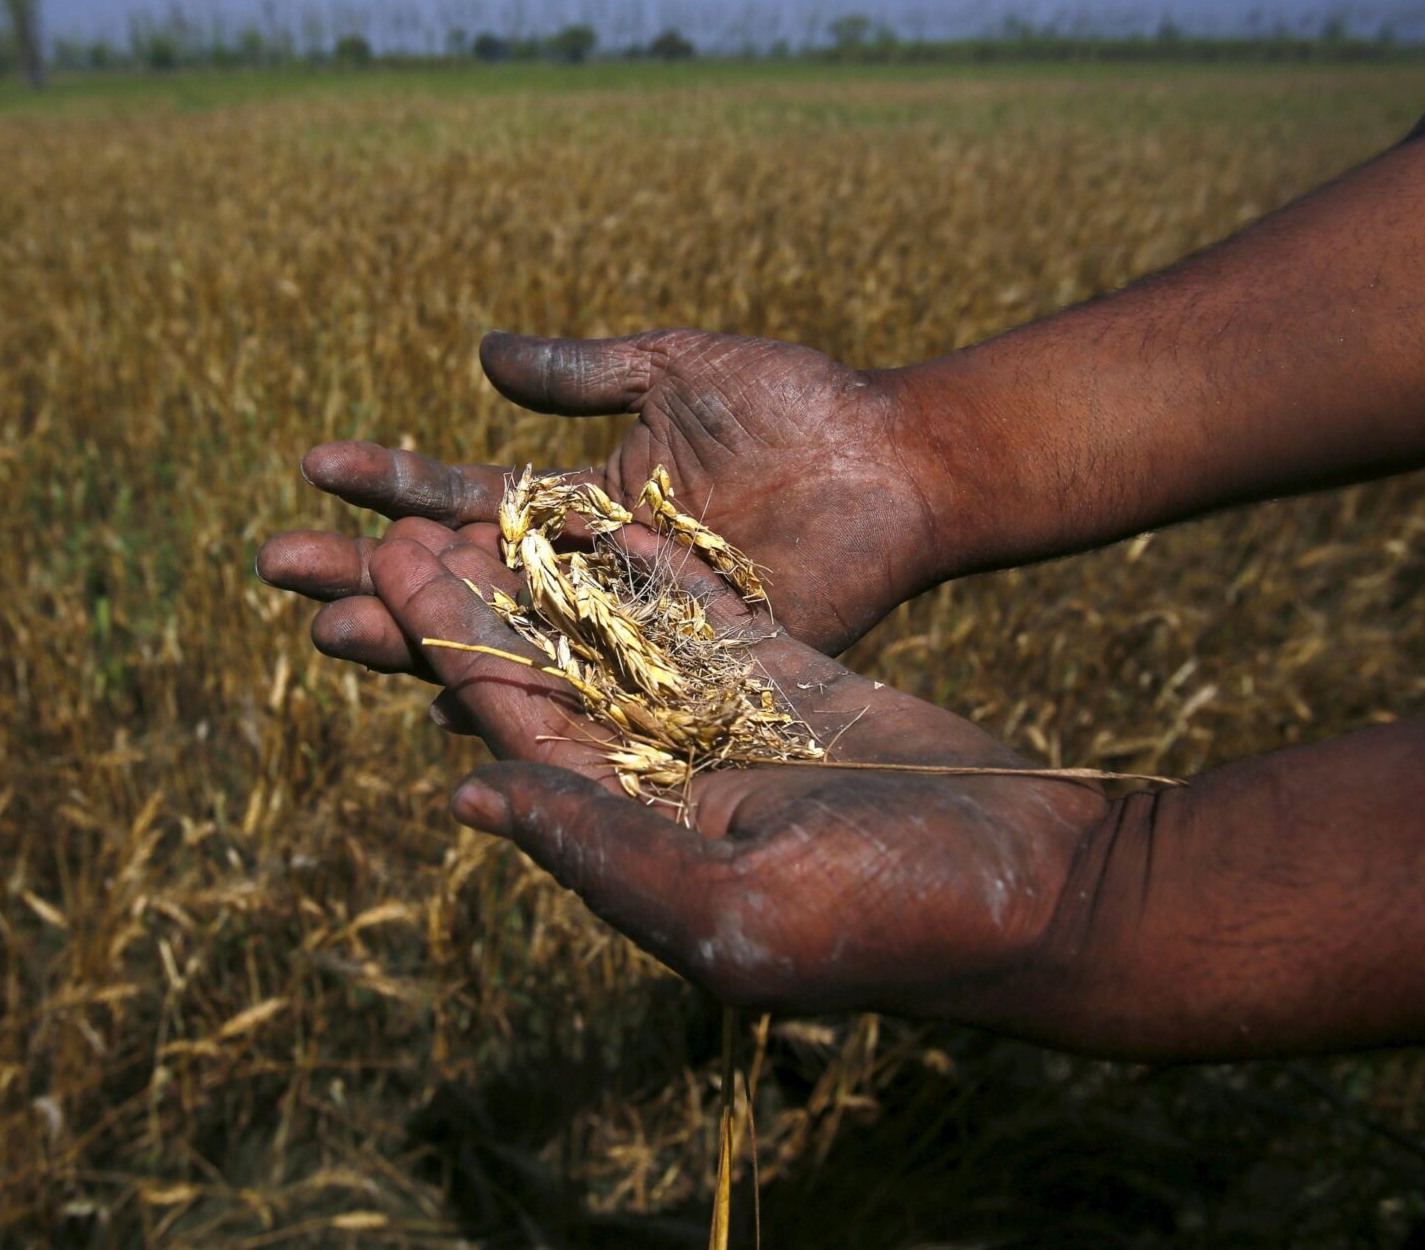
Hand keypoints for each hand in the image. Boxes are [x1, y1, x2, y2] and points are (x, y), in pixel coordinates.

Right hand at [259, 329, 946, 657]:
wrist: (892, 461)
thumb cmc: (796, 407)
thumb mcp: (676, 370)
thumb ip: (584, 372)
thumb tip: (480, 352)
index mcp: (582, 502)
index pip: (462, 498)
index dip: (389, 482)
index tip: (311, 464)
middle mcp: (588, 574)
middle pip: (455, 580)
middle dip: (366, 571)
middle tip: (275, 566)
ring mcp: (627, 627)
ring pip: (501, 640)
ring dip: (413, 634)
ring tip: (328, 628)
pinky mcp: (676, 670)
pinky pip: (583, 693)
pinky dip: (516, 699)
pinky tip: (441, 702)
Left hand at [334, 519, 1104, 1019]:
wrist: (1039, 886)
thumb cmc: (895, 918)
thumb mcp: (732, 906)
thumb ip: (601, 848)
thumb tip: (467, 795)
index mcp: (638, 837)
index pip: (518, 732)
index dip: (449, 651)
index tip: (384, 575)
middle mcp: (665, 781)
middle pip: (544, 678)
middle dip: (473, 605)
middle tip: (395, 528)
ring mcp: (727, 726)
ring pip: (609, 637)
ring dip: (542, 577)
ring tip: (472, 506)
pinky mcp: (788, 681)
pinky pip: (698, 615)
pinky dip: (645, 564)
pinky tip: (588, 515)